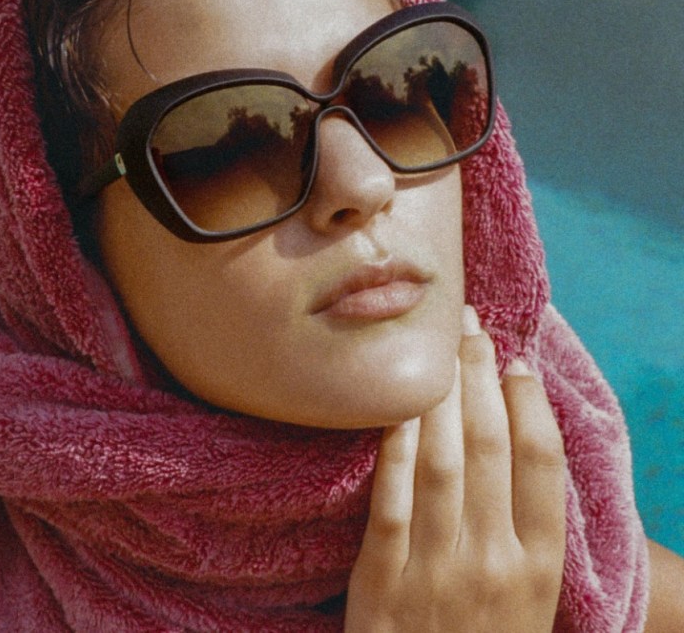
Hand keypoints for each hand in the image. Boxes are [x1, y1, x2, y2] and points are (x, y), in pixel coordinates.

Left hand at [345, 306, 565, 631]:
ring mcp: (437, 570)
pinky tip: (393, 407)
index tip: (516, 362)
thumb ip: (525, 528)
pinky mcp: (383, 579)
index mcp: (539, 567)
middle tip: (468, 328)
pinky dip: (393, 446)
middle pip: (489, 447)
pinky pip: (390, 498)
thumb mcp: (528, 597)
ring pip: (440, 462)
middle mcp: (494, 562)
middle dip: (478, 378)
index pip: (542, 464)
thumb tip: (515, 439)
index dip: (529, 404)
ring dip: (437, 397)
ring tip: (435, 350)